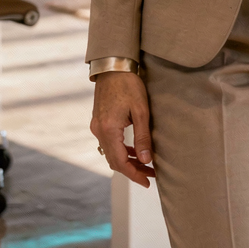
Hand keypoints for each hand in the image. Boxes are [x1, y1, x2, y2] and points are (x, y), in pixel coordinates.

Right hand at [90, 71, 155, 187]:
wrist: (113, 66)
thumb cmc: (128, 84)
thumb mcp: (140, 110)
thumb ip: (142, 137)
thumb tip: (146, 160)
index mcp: (108, 129)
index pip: (120, 162)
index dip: (134, 175)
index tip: (147, 182)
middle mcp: (99, 130)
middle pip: (114, 160)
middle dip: (133, 170)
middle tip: (151, 174)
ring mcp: (97, 126)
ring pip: (111, 153)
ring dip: (127, 161)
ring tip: (146, 164)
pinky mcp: (99, 121)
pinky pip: (109, 143)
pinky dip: (121, 150)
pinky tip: (134, 151)